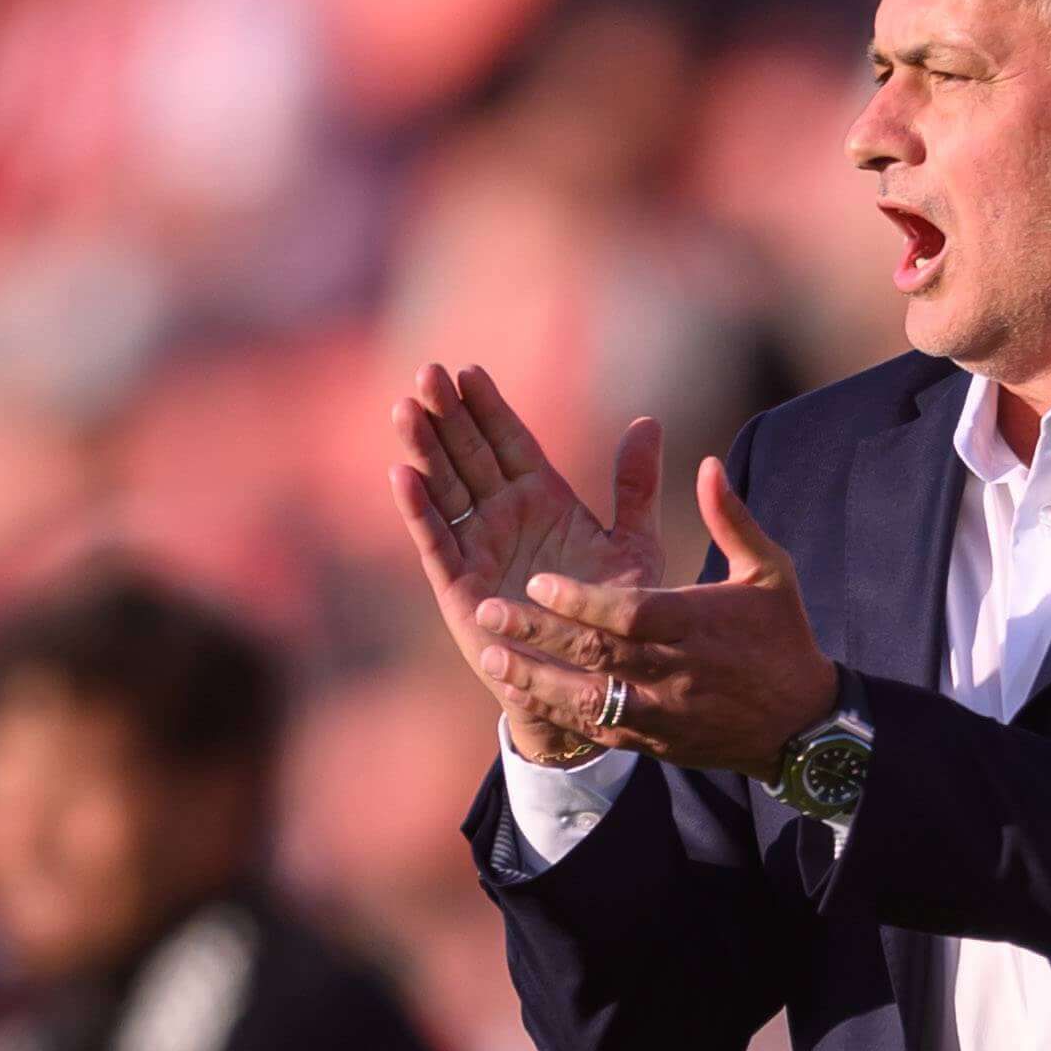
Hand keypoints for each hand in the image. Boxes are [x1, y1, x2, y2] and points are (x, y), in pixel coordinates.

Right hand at [386, 364, 665, 765]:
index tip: (469, 370)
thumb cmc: (613, 616)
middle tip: (428, 371)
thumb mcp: (632, 544)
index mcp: (541, 498)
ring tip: (405, 408)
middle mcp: (502, 515)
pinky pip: (435, 538)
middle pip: (468, 452)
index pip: (509, 440)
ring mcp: (476, 545)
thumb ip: (634, 486)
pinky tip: (402, 474)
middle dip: (447, 413)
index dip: (489, 406)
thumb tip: (648, 422)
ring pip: (444, 486)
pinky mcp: (457, 582)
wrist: (590, 681)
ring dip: (423, 448)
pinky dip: (418, 508)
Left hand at [469, 457, 841, 778]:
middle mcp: (676, 672)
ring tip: (491, 657)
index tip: (539, 581)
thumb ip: (731, 519)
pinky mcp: (652, 742)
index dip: (584, 601)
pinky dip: (556, 713)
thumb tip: (708, 463)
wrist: (801, 726)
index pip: (633, 614)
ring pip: (591, 700)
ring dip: (537, 679)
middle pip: (601, 655)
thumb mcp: (770, 572)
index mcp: (699, 625)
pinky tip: (517, 694)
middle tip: (489, 611)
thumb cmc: (781, 636)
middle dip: (542, 635)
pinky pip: (597, 730)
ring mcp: (662, 713)